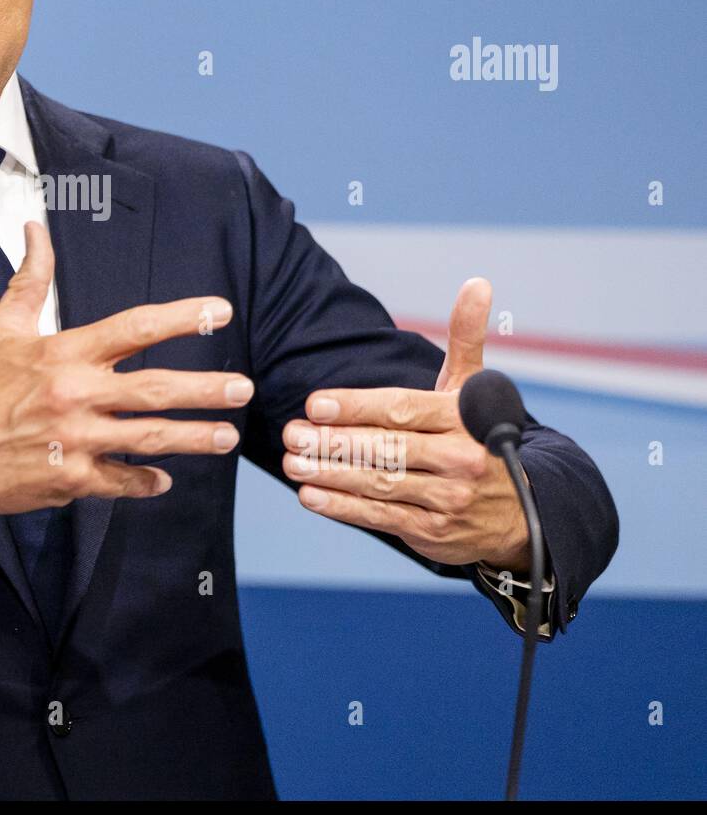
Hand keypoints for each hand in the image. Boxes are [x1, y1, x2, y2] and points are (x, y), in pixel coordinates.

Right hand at [0, 221, 254, 559]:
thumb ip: (30, 279)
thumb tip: (34, 227)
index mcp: (63, 353)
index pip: (134, 328)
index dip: (181, 318)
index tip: (219, 311)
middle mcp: (75, 395)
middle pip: (155, 390)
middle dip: (205, 389)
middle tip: (245, 389)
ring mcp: (75, 441)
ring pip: (149, 439)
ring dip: (194, 438)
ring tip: (227, 436)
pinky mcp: (70, 480)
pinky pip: (120, 481)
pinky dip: (145, 482)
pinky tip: (166, 478)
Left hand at [279, 277, 530, 570]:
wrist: (523, 511)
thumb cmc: (482, 436)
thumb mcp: (476, 389)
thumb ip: (465, 338)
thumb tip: (476, 282)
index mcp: (464, 419)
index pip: (401, 409)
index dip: (355, 407)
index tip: (315, 405)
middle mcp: (461, 459)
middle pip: (386, 447)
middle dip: (334, 441)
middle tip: (290, 433)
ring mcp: (448, 499)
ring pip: (379, 482)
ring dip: (330, 473)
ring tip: (292, 461)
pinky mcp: (434, 532)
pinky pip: (381, 516)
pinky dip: (343, 507)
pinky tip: (310, 494)